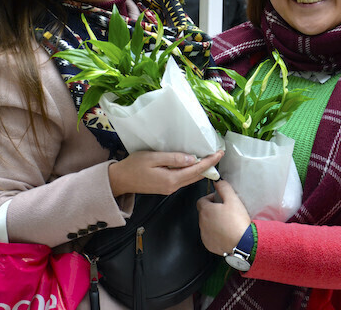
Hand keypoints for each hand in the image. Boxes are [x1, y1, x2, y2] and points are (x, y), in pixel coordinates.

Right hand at [108, 150, 222, 197]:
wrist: (120, 180)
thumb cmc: (134, 166)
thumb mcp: (153, 158)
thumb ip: (173, 159)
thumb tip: (191, 159)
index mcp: (171, 179)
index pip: (196, 170)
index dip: (210, 161)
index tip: (220, 153)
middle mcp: (173, 186)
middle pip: (196, 176)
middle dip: (209, 165)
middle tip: (219, 154)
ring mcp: (170, 188)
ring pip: (191, 179)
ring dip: (202, 169)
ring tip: (211, 158)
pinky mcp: (166, 187)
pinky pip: (184, 179)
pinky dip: (192, 172)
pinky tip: (194, 164)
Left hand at [197, 180, 250, 255]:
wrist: (242, 243)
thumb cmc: (237, 221)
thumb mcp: (233, 199)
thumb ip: (224, 187)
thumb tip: (218, 181)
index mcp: (206, 210)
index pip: (201, 200)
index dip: (210, 198)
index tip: (219, 200)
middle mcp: (202, 223)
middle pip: (204, 212)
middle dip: (213, 210)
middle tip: (226, 211)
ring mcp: (204, 235)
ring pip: (207, 224)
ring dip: (214, 222)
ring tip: (227, 222)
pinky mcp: (209, 244)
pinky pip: (210, 236)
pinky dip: (216, 234)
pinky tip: (226, 232)